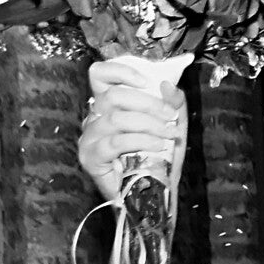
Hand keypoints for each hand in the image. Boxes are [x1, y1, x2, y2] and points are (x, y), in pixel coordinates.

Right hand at [79, 59, 187, 205]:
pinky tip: (157, 146)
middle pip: (113, 96)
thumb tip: (166, 83)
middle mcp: (95, 117)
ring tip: (169, 134)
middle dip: (148, 103)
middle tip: (170, 116)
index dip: (120, 71)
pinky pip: (114, 142)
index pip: (100, 75)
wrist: (157, 192)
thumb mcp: (174, 124)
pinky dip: (141, 141)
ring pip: (116, 118)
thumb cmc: (161, 156)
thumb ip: (173, 102)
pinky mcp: (90, 157)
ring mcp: (89, 137)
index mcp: (109, 104)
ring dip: (149, 124)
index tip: (145, 81)